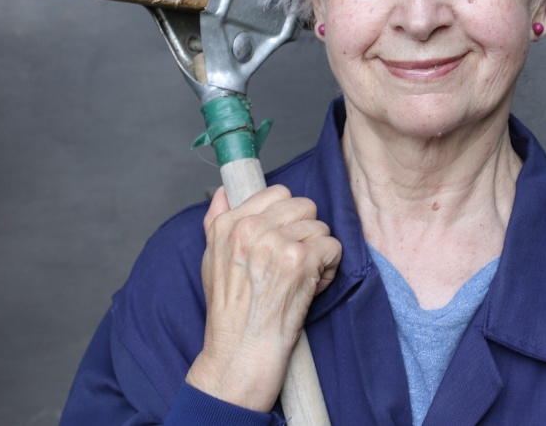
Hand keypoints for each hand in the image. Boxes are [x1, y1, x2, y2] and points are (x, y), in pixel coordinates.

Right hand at [185, 185, 341, 411]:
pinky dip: (330, 269)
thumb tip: (224, 192)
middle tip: (295, 262)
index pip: (278, 192)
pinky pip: (333, 247)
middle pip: (304, 206)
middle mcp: (250, 228)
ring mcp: (276, 242)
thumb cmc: (230, 314)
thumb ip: (217, 222)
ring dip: (318, 254)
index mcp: (229, 224)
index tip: (282, 241)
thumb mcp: (212, 262)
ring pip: (321, 227)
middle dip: (306, 233)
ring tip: (301, 278)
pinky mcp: (299, 260)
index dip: (288, 218)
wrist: (240, 352)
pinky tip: (313, 286)